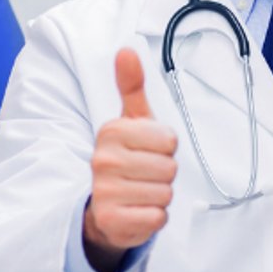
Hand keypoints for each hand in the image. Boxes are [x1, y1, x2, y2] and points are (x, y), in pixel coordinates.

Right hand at [83, 49, 176, 271]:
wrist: (105, 208)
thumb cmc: (127, 159)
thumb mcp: (131, 121)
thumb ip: (131, 86)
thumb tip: (126, 50)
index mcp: (111, 132)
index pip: (169, 140)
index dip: (166, 148)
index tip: (148, 151)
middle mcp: (103, 161)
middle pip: (169, 168)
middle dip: (164, 174)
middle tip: (145, 175)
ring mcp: (105, 192)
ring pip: (165, 193)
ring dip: (160, 196)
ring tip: (141, 192)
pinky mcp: (113, 221)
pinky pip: (158, 217)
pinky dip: (155, 217)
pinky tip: (139, 211)